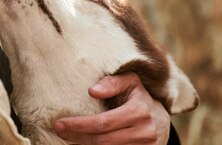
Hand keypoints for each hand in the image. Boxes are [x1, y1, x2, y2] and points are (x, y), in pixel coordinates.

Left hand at [53, 72, 169, 144]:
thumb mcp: (130, 82)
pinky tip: (84, 144)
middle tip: (60, 131)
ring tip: (70, 137)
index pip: (103, 123)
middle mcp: (143, 132)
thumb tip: (92, 90)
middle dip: (77, 136)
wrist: (161, 123)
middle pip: (102, 141)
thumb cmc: (139, 98)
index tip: (59, 123)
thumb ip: (112, 82)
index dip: (79, 125)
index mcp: (139, 111)